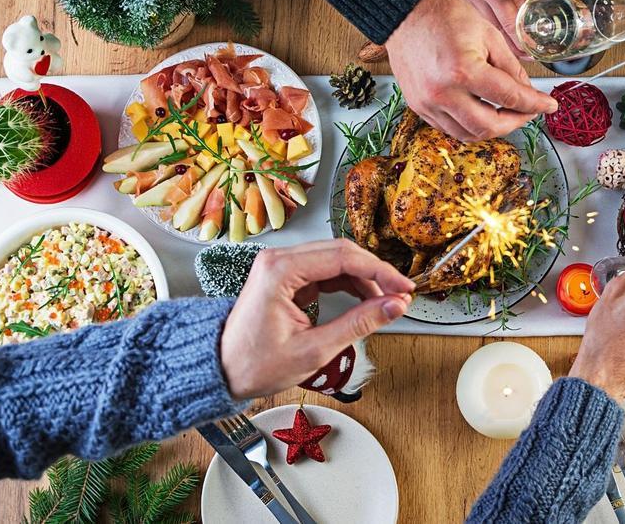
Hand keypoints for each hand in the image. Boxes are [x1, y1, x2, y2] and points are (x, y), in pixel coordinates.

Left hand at [220, 239, 414, 398]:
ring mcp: (281, 266)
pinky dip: (348, 283)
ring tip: (384, 302)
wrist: (220, 372)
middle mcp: (279, 259)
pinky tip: (364, 299)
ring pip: (336, 260)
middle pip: (341, 252)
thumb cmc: (253, 364)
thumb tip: (393, 306)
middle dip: (375, 273)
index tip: (404, 289)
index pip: (344, 257)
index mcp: (280, 270)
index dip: (381, 272)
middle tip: (400, 295)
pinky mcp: (285, 277)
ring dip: (363, 278)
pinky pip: (325, 271)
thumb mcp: (314, 349)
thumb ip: (359, 324)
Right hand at [386, 0, 556, 140]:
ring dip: (493, 128)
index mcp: (464, 71)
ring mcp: (428, 104)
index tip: (549, 106)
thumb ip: (511, 67)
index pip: (509, 98)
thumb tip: (527, 92)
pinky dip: (470, 126)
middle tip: (528, 112)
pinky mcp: (419, 107)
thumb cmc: (445, 16)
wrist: (406, 13)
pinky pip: (450, 129)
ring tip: (507, 114)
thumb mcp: (488, 35)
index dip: (534, 104)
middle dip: (516, 122)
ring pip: (469, 135)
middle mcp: (443, 93)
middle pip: (489, 127)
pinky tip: (482, 113)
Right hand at [456, 0, 531, 51]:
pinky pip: (476, 12)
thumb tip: (526, 26)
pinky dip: (488, 20)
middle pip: (493, 28)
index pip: (507, 24)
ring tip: (513, 44)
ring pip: (484, 23)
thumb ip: (523, 2)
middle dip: (510, 44)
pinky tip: (497, 27)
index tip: (529, 53)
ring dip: (498, 34)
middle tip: (525, 55)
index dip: (520, 42)